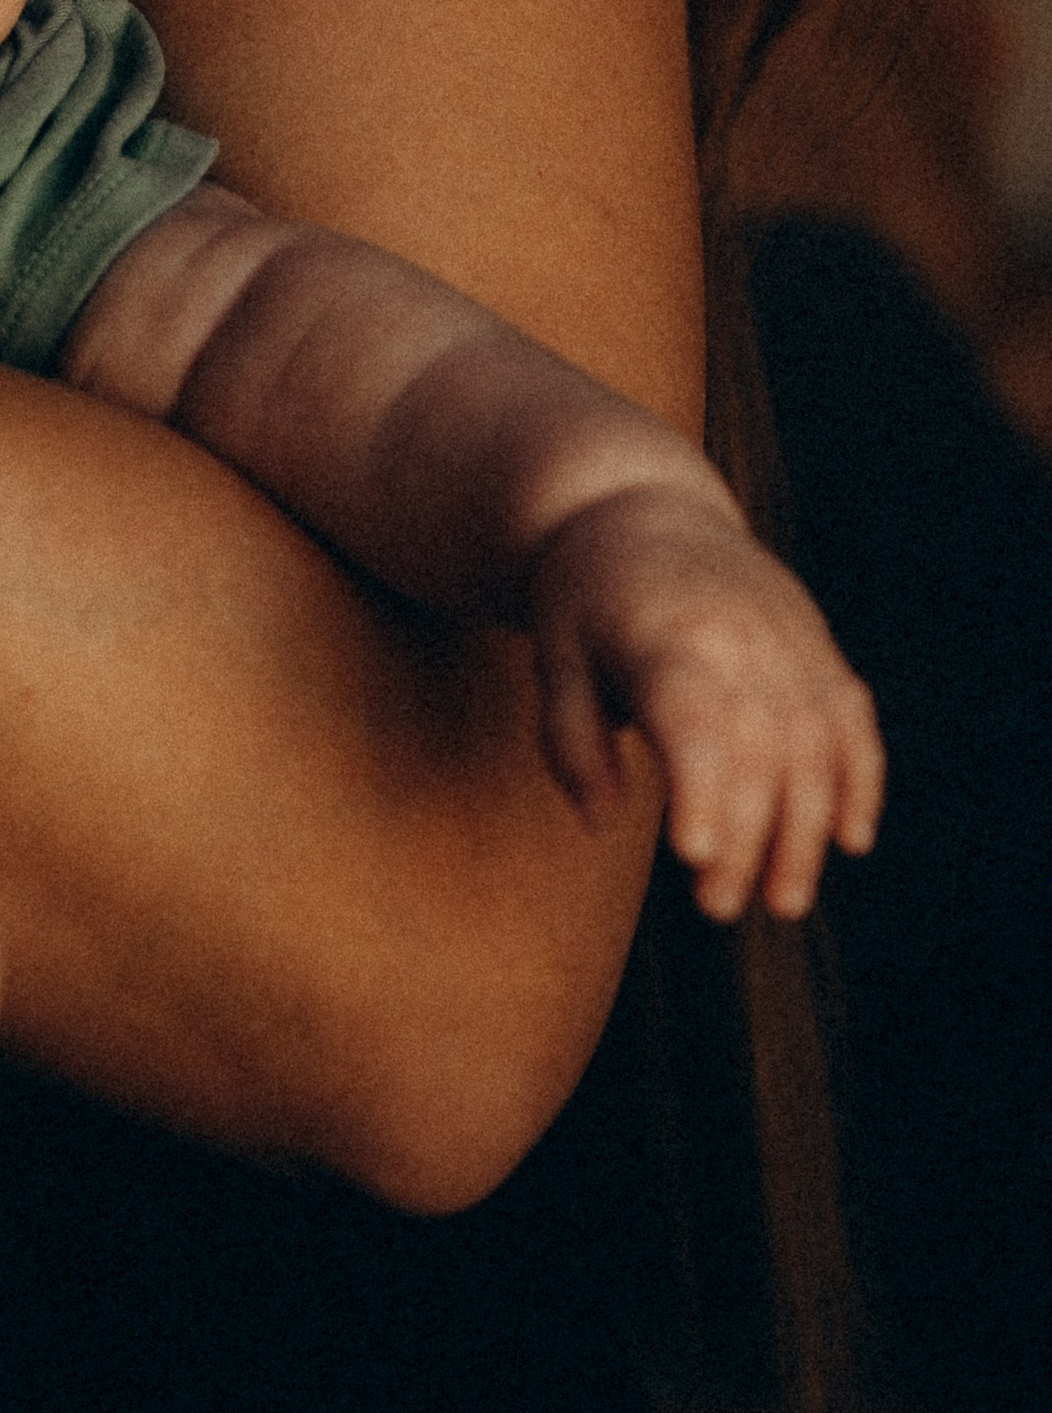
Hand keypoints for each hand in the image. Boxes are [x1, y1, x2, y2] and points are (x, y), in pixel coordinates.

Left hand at [524, 481, 884, 922]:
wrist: (638, 505)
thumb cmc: (583, 597)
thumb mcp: (551, 655)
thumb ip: (570, 740)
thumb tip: (601, 821)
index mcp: (663, 634)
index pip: (694, 718)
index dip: (701, 787)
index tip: (694, 856)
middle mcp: (738, 634)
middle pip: (759, 749)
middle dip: (747, 838)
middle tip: (717, 907)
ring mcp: (787, 637)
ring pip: (816, 745)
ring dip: (807, 829)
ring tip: (784, 900)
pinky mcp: (816, 643)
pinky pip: (851, 717)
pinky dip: (861, 778)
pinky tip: (852, 839)